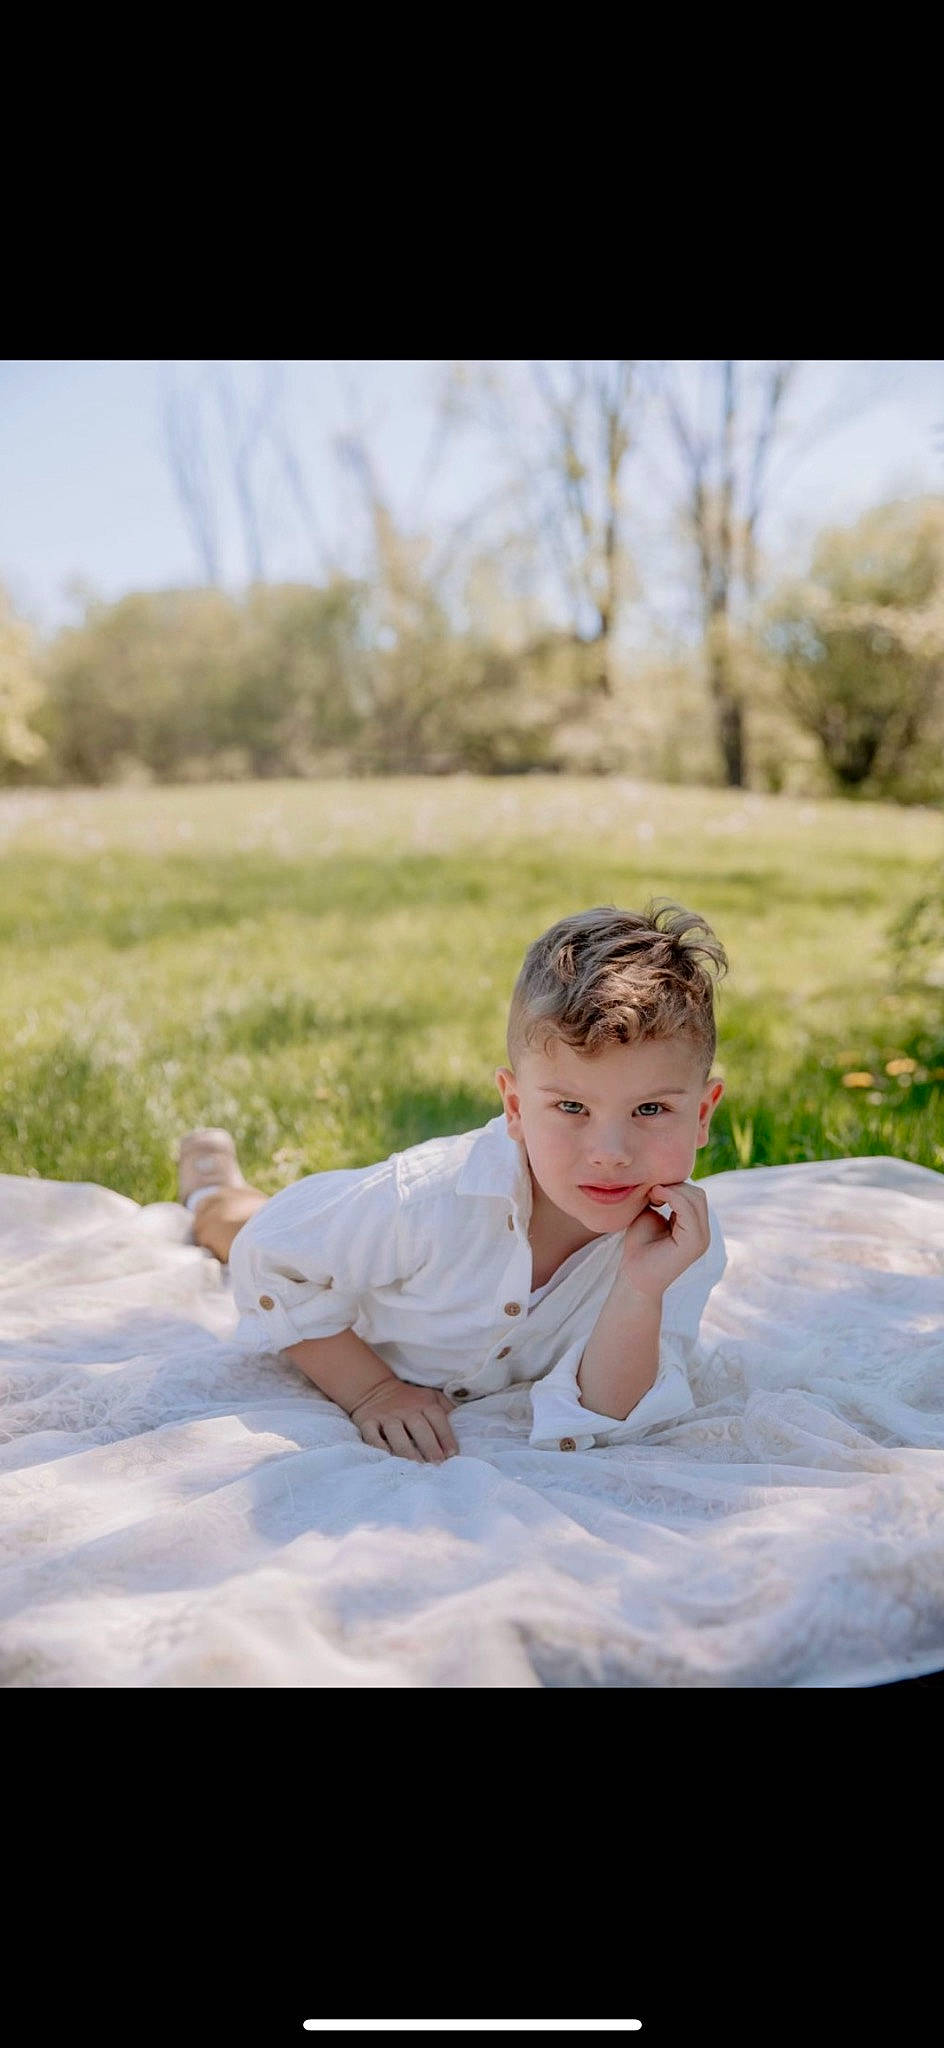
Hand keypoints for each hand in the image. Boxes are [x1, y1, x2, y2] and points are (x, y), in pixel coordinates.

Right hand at [349, 1378, 459, 1462]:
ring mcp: (385, 1415)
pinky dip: (379, 1447)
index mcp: (424, 1403)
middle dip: (429, 1446)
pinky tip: (388, 1459)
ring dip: (406, 1450)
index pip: (437, 1418)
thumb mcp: (432, 1397)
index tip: (452, 1454)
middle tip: (437, 1464)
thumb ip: (448, 1410)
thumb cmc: (411, 1400)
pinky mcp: (367, 1422)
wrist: (375, 1390)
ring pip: (395, 1432)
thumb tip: (465, 1427)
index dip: (446, 1436)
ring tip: (416, 1467)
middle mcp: (405, 1409)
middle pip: (418, 1426)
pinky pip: (372, 1435)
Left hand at [617, 1182, 709, 1300]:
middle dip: (675, 1186)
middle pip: (698, 1194)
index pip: (695, 1195)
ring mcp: (701, 1239)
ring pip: (696, 1199)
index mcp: (695, 1227)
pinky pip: (688, 1210)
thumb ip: (662, 1198)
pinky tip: (655, 1198)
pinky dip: (672, 1197)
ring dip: (672, 1190)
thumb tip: (665, 1180)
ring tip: (651, 1196)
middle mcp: (703, 1233)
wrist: (633, 1277)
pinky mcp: (693, 1244)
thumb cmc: (639, 1247)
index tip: (651, 1189)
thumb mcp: (651, 1215)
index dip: (675, 1185)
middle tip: (651, 1192)